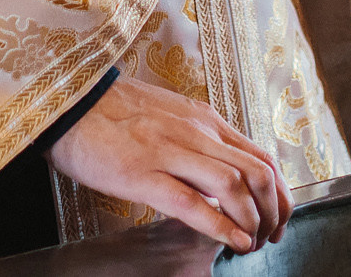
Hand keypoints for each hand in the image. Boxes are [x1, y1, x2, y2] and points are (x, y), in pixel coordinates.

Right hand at [48, 76, 292, 252]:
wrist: (70, 104)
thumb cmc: (115, 114)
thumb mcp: (170, 117)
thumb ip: (199, 142)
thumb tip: (223, 177)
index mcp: (204, 121)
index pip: (262, 156)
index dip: (280, 193)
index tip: (279, 216)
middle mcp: (196, 133)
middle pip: (258, 173)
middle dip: (274, 212)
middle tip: (271, 237)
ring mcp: (171, 152)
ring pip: (234, 186)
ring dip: (252, 222)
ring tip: (252, 245)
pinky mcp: (144, 175)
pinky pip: (192, 203)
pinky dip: (220, 226)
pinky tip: (233, 242)